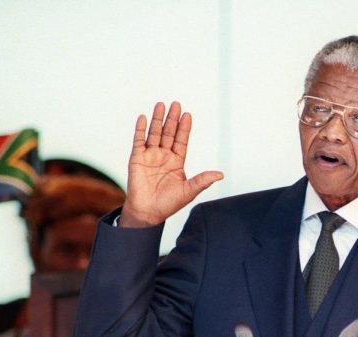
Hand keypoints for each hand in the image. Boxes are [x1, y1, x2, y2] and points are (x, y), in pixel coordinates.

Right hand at [119, 101, 222, 226]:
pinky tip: (143, 117)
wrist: (148, 213)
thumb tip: (220, 174)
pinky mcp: (137, 158)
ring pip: (154, 133)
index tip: (188, 115)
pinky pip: (139, 141)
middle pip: (169, 133)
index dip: (184, 128)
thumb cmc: (169, 204)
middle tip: (176, 104)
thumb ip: (203, 181)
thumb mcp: (189, 191)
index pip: (182, 140)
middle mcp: (164, 156)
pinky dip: (140, 129)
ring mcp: (150, 156)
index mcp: (177, 162)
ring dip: (157, 119)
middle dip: (172, 119)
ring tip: (161, 105)